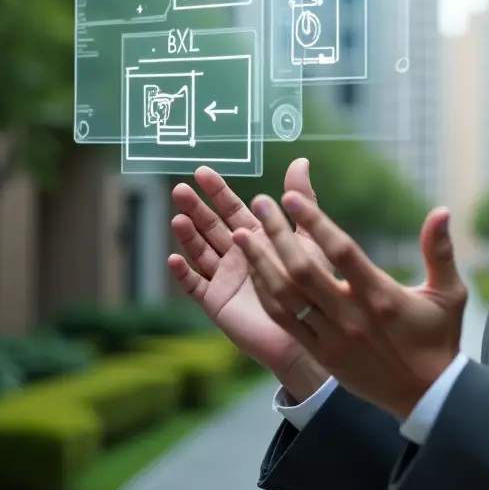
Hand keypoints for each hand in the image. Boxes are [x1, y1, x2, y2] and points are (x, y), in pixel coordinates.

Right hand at [167, 159, 330, 399]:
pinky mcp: (216, 301)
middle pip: (210, 226)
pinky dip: (183, 273)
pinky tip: (173, 260)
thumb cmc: (315, 283)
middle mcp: (237, 253)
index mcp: (257, 237)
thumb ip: (301, 200)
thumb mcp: (307, 237)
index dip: (218, 191)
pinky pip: (195, 285)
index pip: (232, 208)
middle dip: (196, 208)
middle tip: (181, 191)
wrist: (310, 328)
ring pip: (199, 251)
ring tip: (178, 219)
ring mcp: (224, 277)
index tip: (203, 172)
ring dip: (188, 236)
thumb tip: (300, 161)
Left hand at [231, 190, 466, 420]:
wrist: (426, 396)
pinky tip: (253, 270)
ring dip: (260, 262)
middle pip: (303, 269)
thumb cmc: (439, 339)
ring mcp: (332, 337)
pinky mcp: (321, 353)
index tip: (291, 196)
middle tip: (259, 203)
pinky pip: (285, 320)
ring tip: (240, 233)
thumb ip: (440, 250)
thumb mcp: (450, 293)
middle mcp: (351, 316)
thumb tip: (442, 210)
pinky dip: (265, 292)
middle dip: (277, 233)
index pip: (342, 252)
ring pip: (285, 295)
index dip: (315, 222)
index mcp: (381, 296)